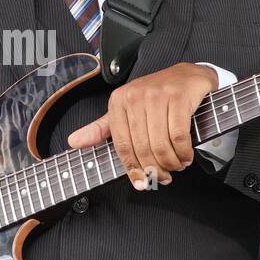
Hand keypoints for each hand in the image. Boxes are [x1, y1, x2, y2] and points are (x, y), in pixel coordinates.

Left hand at [67, 63, 216, 189]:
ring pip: (161, 143)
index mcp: (118, 101)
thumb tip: (73, 142)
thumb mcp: (124, 110)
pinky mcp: (178, 97)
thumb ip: (100, 129)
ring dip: (171, 162)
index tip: (142, 183)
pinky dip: (183, 152)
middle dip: (154, 169)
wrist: (186, 76)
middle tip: (164, 178)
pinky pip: (178, 135)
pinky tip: (186, 156)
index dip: (132, 168)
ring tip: (177, 166)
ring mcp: (157, 95)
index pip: (122, 145)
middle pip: (142, 147)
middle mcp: (135, 96)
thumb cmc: (155, 97)